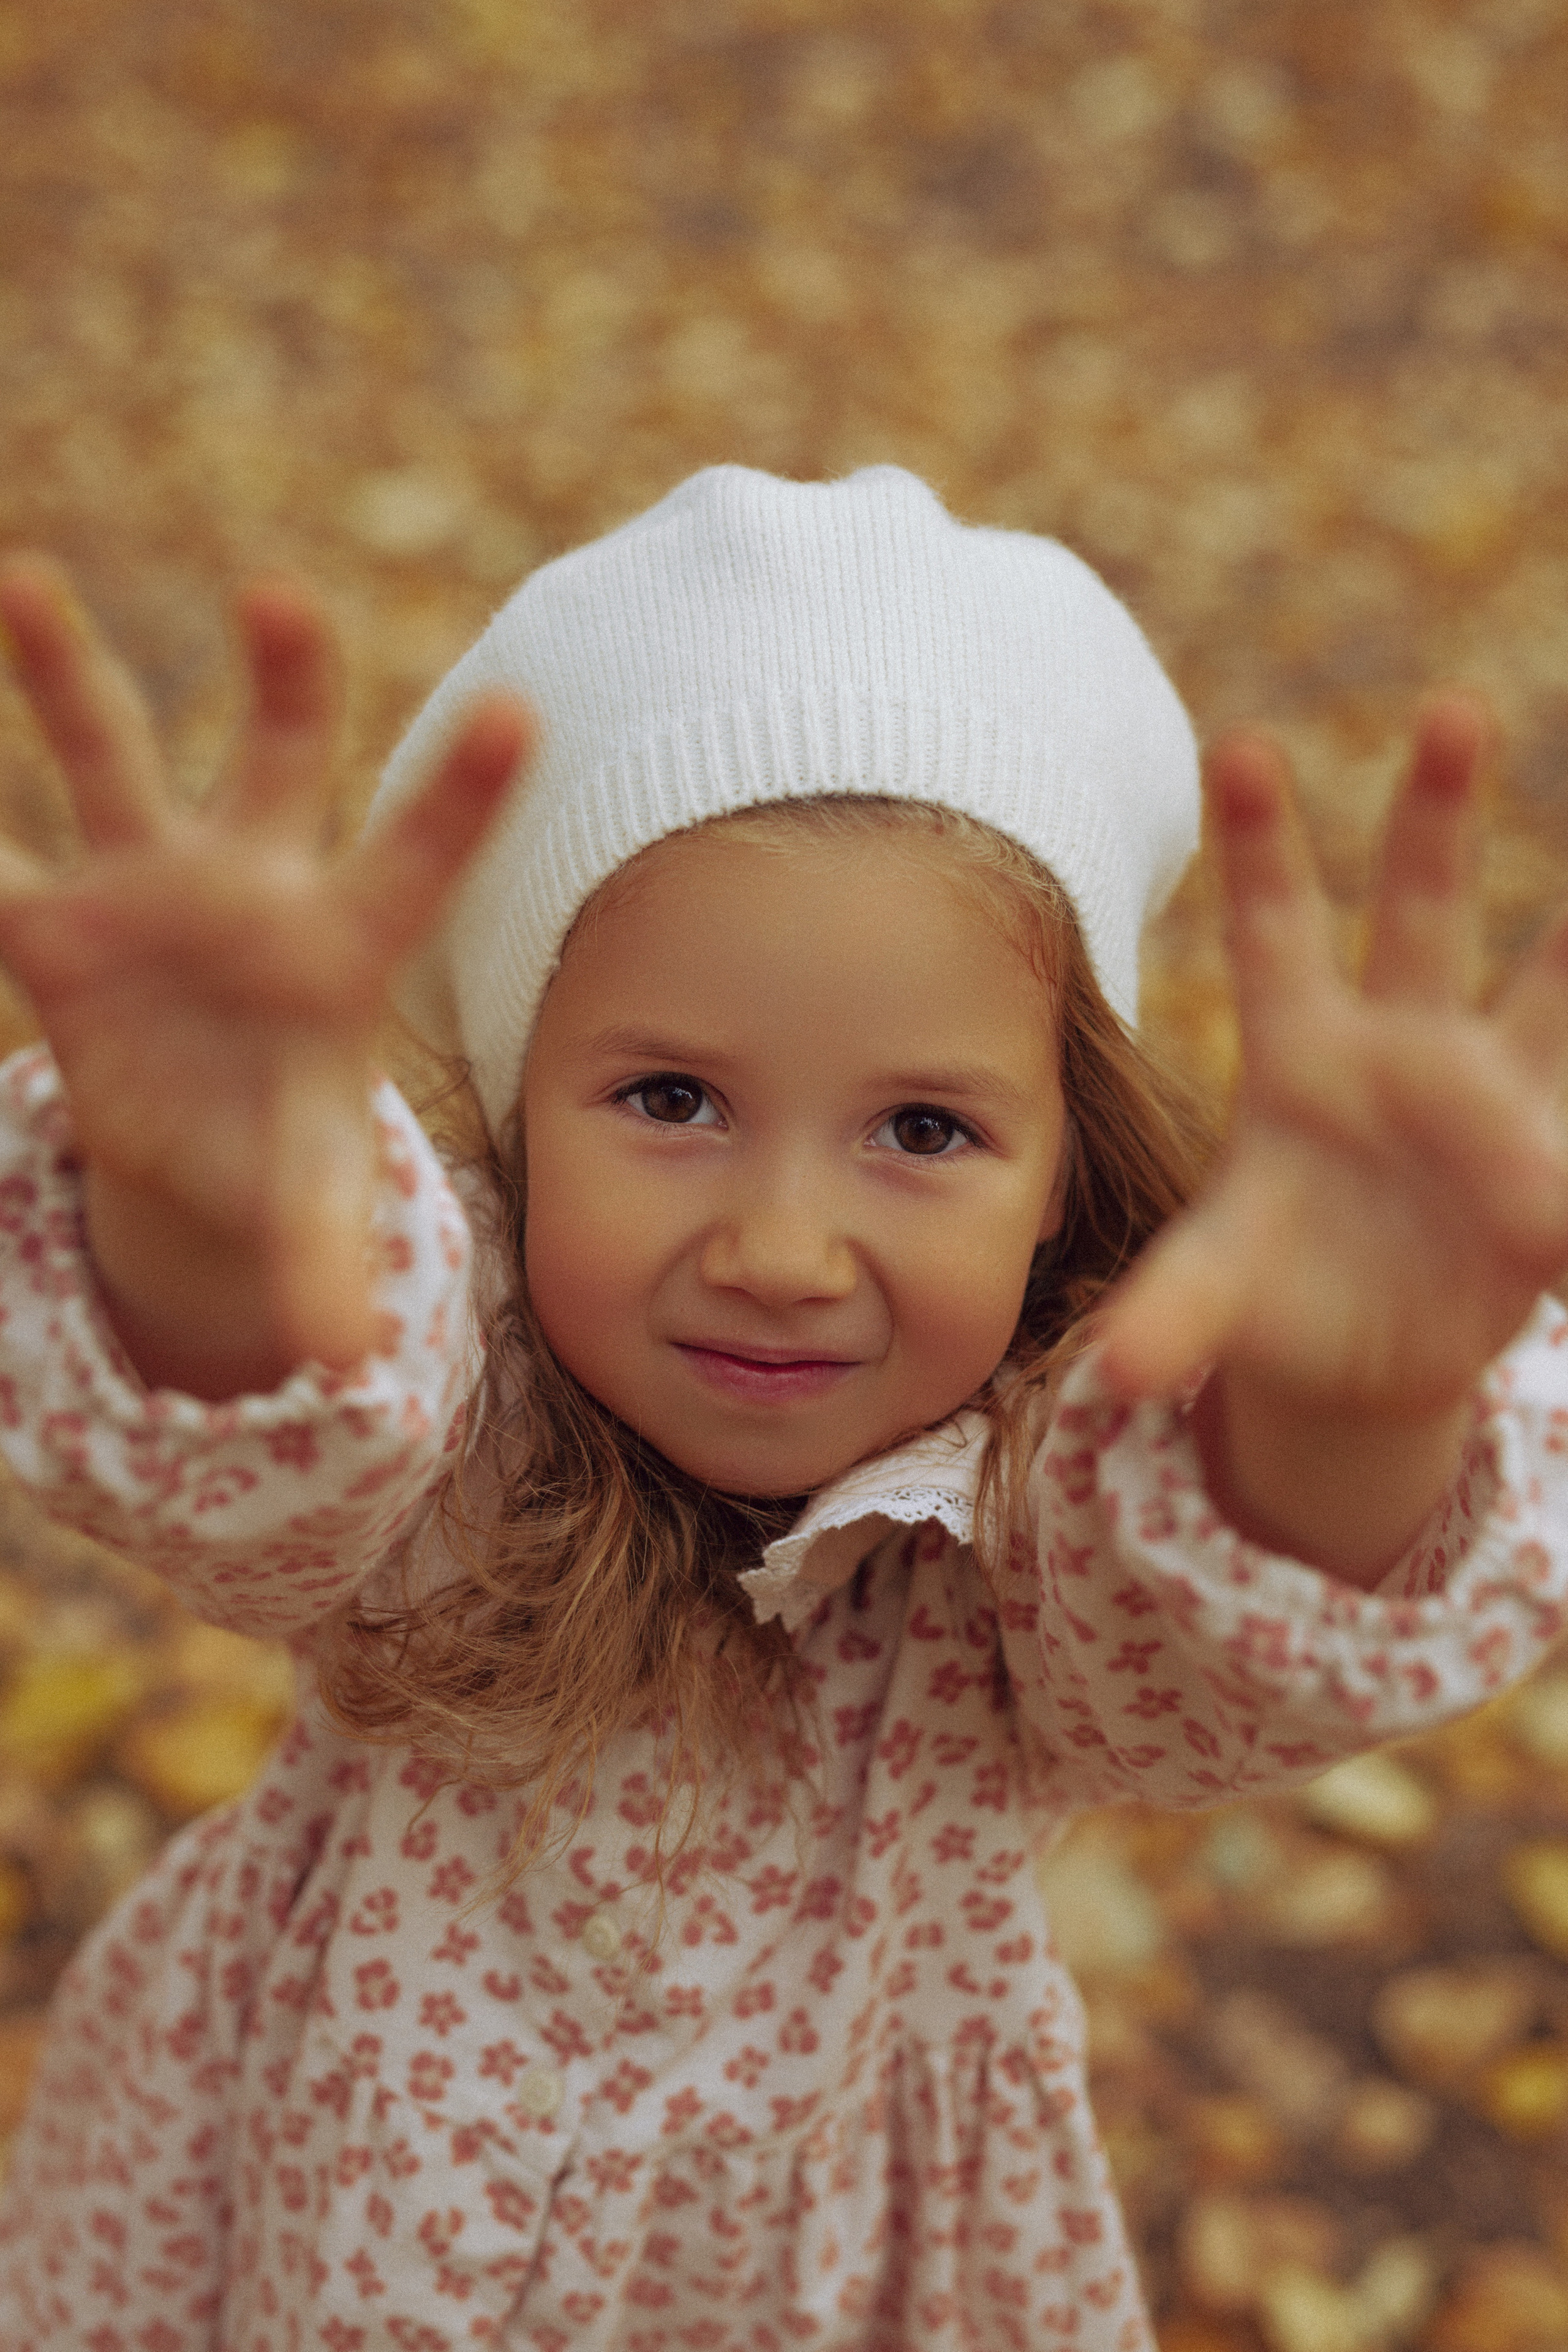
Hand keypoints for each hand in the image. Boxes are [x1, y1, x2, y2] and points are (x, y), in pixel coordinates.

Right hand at [0, 557, 532, 1395]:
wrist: (196, 1130)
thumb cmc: (280, 1141)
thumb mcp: (309, 1195)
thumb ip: (327, 1258)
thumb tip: (350, 1367)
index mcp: (339, 946)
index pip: (416, 860)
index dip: (460, 795)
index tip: (519, 713)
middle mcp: (248, 886)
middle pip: (279, 761)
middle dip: (286, 680)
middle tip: (285, 595)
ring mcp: (147, 888)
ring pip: (113, 758)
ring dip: (67, 675)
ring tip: (29, 582)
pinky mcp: (56, 926)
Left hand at [1098, 698, 1567, 1576]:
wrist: (1357, 1349)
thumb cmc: (1272, 1286)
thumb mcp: (1215, 1294)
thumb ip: (1174, 1314)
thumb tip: (1118, 1375)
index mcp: (1298, 1053)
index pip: (1274, 929)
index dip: (1263, 844)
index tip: (1241, 745)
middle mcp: (1400, 1048)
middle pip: (1420, 911)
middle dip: (1437, 813)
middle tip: (1450, 704)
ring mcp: (1486, 1099)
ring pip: (1544, 990)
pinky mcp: (1547, 1172)